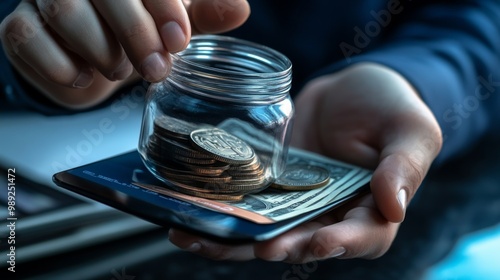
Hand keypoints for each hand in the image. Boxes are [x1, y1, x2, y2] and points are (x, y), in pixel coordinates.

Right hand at [0, 0, 249, 107]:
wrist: (90, 63)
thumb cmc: (135, 38)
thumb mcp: (174, 27)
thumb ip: (202, 15)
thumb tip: (239, 9)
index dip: (163, 5)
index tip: (179, 40)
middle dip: (135, 33)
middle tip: (157, 68)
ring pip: (64, 10)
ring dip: (101, 50)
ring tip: (119, 71)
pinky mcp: (19, 27)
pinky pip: (27, 37)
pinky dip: (61, 66)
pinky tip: (83, 76)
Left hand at [168, 62, 442, 261]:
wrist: (350, 89)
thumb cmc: (391, 108)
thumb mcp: (411, 131)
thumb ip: (404, 167)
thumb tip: (394, 207)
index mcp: (373, 211)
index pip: (361, 237)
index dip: (339, 244)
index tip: (316, 242)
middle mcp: (332, 215)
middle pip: (305, 241)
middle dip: (278, 245)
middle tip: (257, 246)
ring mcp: (297, 202)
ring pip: (267, 229)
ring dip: (234, 240)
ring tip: (200, 239)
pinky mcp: (271, 185)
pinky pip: (247, 204)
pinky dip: (221, 213)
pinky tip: (190, 216)